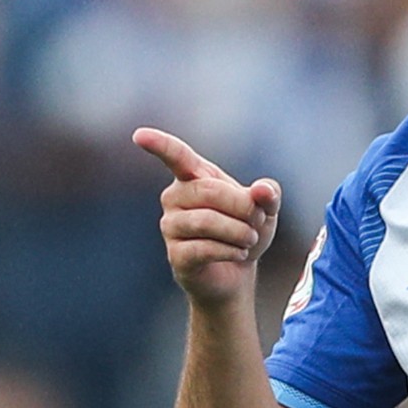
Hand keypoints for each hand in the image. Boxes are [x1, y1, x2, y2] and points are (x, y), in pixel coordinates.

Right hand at [133, 127, 281, 306]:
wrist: (237, 273)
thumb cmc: (247, 231)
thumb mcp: (266, 209)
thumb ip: (268, 194)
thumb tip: (262, 190)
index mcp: (193, 176)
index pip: (175, 156)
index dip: (159, 145)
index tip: (139, 135)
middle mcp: (175, 197)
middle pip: (209, 191)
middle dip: (243, 208)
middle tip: (258, 222)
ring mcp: (171, 226)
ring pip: (206, 221)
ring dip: (240, 232)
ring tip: (249, 240)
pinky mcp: (176, 255)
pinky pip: (204, 248)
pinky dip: (231, 251)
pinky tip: (238, 254)